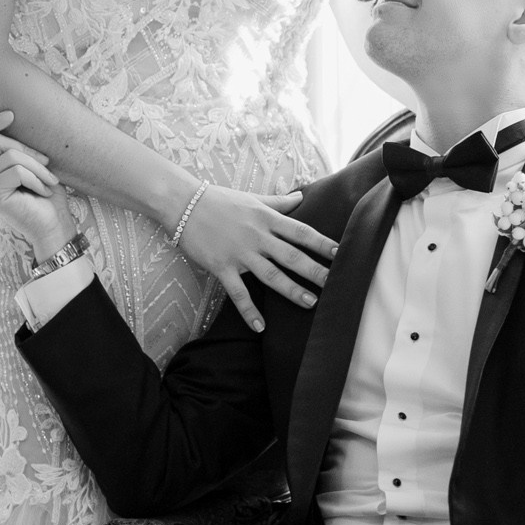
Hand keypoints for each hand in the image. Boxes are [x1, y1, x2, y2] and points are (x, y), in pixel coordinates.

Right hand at [0, 109, 73, 261]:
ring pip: (10, 156)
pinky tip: (42, 193)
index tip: (11, 114)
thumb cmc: (48, 195)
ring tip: (49, 183)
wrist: (55, 224)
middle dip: (28, 151)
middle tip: (48, 167)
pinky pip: (16, 172)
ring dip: (37, 168)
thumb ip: (21, 148)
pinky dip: (35, 180)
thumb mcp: (35, 164)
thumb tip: (16, 118)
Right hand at [173, 181, 338, 331]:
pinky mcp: (221, 266)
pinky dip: (249, 311)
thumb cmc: (219, 199)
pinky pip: (238, 292)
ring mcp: (239, 253)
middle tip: (335, 283)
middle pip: (291, 256)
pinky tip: (260, 327)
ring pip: (270, 275)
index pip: (300, 231)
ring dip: (291, 290)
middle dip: (314, 270)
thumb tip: (301, 197)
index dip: (322, 242)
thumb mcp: (252, 198)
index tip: (340, 252)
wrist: (184, 203)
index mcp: (266, 218)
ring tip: (310, 302)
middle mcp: (257, 236)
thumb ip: (278, 201)